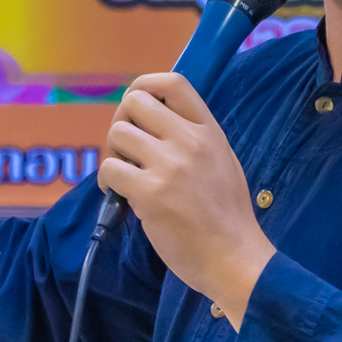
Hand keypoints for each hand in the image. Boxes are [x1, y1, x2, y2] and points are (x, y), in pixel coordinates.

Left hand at [97, 73, 276, 323]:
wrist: (234, 258)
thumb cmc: (229, 218)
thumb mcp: (223, 162)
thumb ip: (195, 140)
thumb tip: (156, 126)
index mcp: (209, 131)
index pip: (173, 82)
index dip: (145, 85)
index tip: (136, 107)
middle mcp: (189, 140)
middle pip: (134, 102)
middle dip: (121, 122)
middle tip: (125, 149)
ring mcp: (169, 165)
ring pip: (117, 134)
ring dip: (113, 155)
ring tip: (123, 177)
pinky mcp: (149, 193)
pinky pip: (109, 169)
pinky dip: (106, 182)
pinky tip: (118, 196)